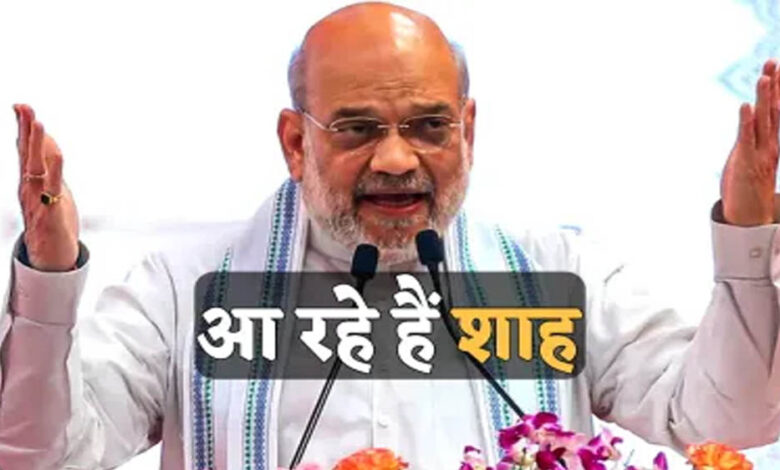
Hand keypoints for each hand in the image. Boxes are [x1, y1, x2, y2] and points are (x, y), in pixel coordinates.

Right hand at [13, 104, 79, 270]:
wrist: (51, 256)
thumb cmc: (52, 221)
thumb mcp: (52, 188)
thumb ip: (48, 165)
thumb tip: (48, 141)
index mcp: (30, 182)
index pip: (24, 151)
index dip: (23, 129)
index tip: (21, 106)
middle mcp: (29, 188)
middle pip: (26, 155)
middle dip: (26, 130)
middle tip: (25, 107)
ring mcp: (37, 200)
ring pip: (36, 168)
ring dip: (36, 146)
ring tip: (38, 124)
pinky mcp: (50, 213)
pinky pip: (52, 189)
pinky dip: (56, 171)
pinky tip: (58, 155)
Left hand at [720, 59, 779, 225]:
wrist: (749, 217)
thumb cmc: (747, 189)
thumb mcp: (751, 162)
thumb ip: (751, 143)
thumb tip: (750, 126)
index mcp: (770, 144)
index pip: (776, 112)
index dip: (778, 90)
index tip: (777, 68)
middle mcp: (767, 145)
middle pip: (773, 110)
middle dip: (773, 86)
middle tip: (773, 61)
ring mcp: (758, 152)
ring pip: (763, 120)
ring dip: (763, 98)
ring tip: (764, 76)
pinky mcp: (745, 161)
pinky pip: (746, 138)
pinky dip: (746, 122)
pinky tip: (746, 106)